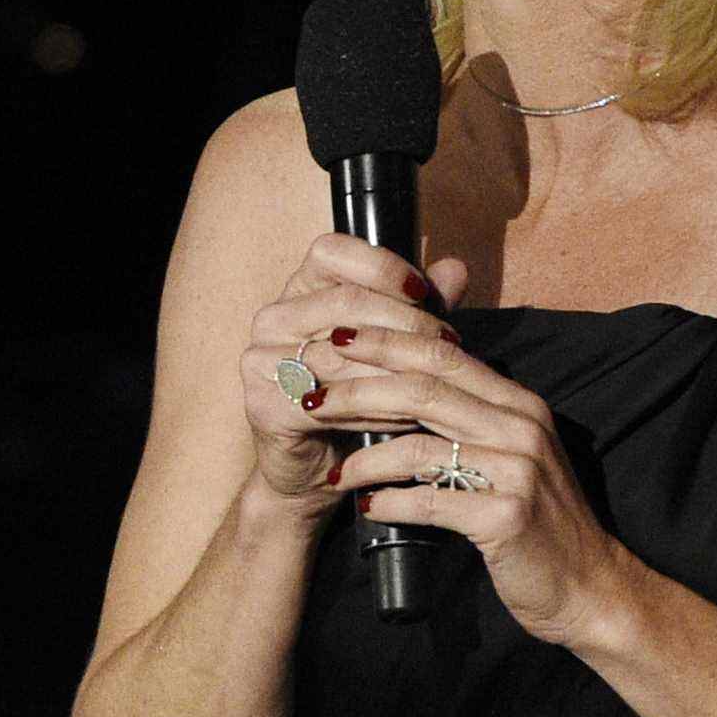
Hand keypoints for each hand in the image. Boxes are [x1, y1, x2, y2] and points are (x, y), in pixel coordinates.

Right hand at [239, 236, 469, 509]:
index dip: (379, 265)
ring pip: (341, 355)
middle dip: (405, 322)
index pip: (330, 251)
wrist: (322, 464)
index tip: (422, 291)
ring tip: (437, 382)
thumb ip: (420, 307)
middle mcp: (273, 317)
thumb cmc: (360, 394)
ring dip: (396, 369)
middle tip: (448, 344)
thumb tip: (457, 267)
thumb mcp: (395, 344)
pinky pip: (328, 402)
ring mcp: (260, 360)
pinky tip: (406, 418)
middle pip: (344, 300)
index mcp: (300, 290)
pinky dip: (374, 411)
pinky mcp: (262, 405)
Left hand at [307, 327, 633, 646]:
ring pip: (420, 446)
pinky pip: (430, 501)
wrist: (589, 588)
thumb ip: (470, 421)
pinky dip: (389, 503)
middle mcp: (521, 427)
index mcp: (519, 404)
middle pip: (423, 390)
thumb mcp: (510, 458)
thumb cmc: (537, 524)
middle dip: (358, 390)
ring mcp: (517, 471)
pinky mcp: (507, 517)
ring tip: (334, 471)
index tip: (334, 341)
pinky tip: (365, 509)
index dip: (384, 344)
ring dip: (365, 459)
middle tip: (313, 399)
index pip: (442, 356)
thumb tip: (399, 391)